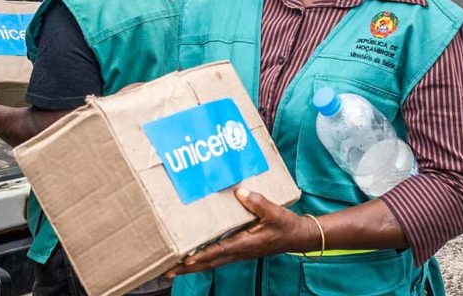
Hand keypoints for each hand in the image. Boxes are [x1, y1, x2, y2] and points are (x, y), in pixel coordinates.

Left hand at [165, 188, 317, 277]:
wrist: (296, 237)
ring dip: (191, 267)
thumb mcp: (274, 212)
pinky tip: (192, 259)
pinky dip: (202, 261)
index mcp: (245, 243)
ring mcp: (238, 253)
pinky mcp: (238, 250)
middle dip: (187, 268)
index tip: (185, 260)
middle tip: (166, 271)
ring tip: (172, 269)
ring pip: (210, 263)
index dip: (201, 255)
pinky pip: (216, 259)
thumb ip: (258, 202)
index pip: (218, 251)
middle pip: (208, 263)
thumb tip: (240, 192)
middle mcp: (238, 251)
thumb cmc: (285, 225)